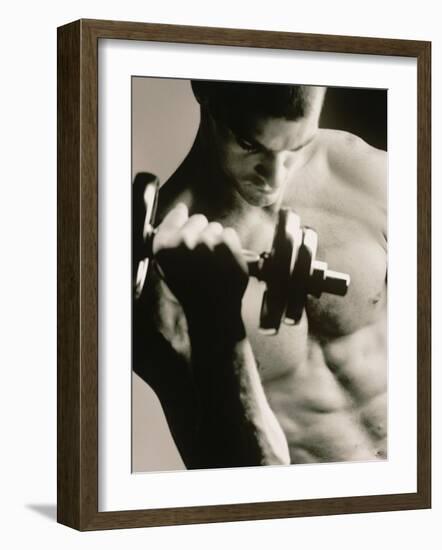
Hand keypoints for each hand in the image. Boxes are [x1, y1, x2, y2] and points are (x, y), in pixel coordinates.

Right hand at [152, 203, 248, 324]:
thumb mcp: (167, 264)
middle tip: (202, 256)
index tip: (189, 235)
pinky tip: (225, 262)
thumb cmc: (189, 288)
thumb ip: (170, 236)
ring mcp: (206, 241)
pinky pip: (230, 233)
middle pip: (198, 219)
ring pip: (216, 227)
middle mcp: (183, 239)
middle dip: (202, 233)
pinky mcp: (227, 244)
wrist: (212, 309)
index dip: (185, 223)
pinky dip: (231, 246)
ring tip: (214, 262)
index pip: (177, 214)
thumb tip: (181, 208)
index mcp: (164, 244)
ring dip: (216, 241)